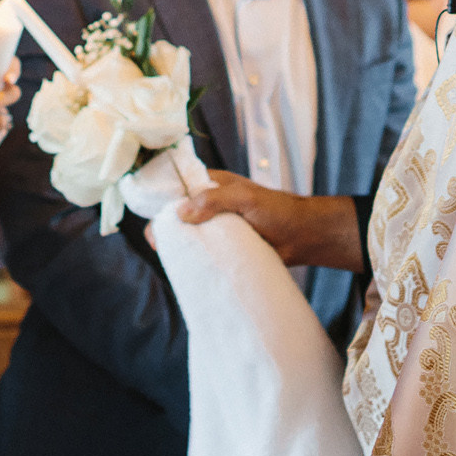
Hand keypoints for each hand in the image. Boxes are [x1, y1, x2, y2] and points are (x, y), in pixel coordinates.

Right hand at [173, 172, 365, 271]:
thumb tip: (181, 212)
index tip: (152, 219)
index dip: (162, 201)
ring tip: (171, 258)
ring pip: (189, 236)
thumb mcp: (245, 198)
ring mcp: (217, 228)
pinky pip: (203, 253)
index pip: (178, 189)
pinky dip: (194, 260)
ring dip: (180, 246)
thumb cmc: (277, 210)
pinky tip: (185, 269)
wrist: (303, 237)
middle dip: (166, 228)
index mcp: (211, 186)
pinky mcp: (224, 248)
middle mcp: (210, 206)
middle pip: (178, 215)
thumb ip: (214, 200)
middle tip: (159, 244)